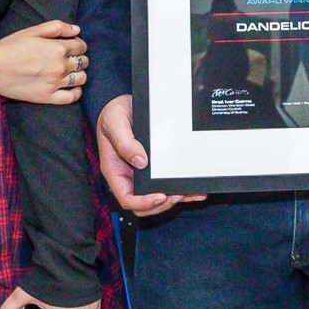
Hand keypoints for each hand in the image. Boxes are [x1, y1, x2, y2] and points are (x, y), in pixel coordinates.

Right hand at [0, 21, 87, 105]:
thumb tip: (77, 30)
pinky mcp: (47, 97)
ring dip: (79, 74)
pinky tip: (71, 87)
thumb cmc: (10, 47)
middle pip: (84, 62)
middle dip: (79, 58)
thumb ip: (57, 27)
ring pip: (81, 79)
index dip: (78, 45)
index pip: (81, 46)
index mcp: (58, 48)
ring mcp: (55, 83)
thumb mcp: (33, 30)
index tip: (71, 46)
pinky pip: (72, 97)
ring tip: (69, 72)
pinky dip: (76, 92)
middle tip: (69, 58)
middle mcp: (60, 66)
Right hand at [96, 96, 203, 217]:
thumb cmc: (113, 115)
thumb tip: (140, 161)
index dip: (143, 202)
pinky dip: (181, 188)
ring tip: (192, 193)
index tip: (160, 196)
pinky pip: (166, 183)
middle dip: (162, 203)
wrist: (124, 104)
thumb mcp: (114, 123)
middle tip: (178, 194)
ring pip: (158, 197)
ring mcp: (141, 174)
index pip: (126, 198)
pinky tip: (195, 189)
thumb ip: (124, 142)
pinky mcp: (154, 168)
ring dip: (175, 198)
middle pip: (143, 204)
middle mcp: (128, 176)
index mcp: (115, 171)